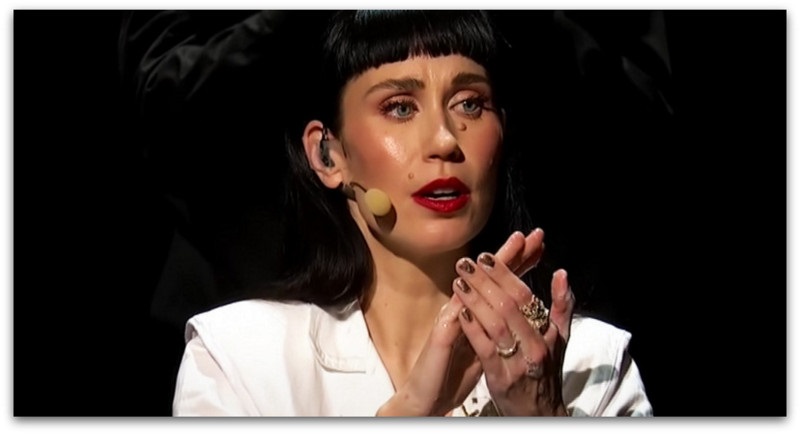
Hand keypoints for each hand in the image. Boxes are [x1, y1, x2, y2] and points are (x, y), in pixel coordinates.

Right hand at [376, 230, 546, 415]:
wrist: (427, 397)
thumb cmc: (453, 373)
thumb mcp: (484, 348)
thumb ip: (498, 327)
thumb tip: (519, 314)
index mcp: (479, 314)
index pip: (504, 283)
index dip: (520, 263)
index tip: (538, 245)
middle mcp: (464, 310)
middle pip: (489, 279)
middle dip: (509, 256)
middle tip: (527, 235)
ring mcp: (451, 321)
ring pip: (470, 289)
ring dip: (485, 271)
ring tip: (497, 252)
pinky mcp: (441, 337)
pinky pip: (454, 318)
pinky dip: (463, 303)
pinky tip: (467, 288)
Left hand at [453, 229, 575, 415]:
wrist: (539, 413)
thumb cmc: (545, 371)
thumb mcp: (559, 339)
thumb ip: (562, 306)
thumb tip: (562, 272)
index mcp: (547, 332)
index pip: (524, 295)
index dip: (505, 273)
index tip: (486, 256)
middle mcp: (535, 345)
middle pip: (509, 305)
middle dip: (485, 281)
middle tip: (465, 263)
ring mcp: (518, 362)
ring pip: (496, 324)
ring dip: (475, 299)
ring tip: (459, 282)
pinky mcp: (501, 378)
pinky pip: (486, 349)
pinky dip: (473, 329)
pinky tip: (461, 312)